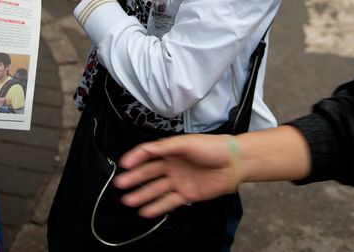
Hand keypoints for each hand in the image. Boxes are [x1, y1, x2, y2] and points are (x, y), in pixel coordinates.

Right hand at [114, 135, 236, 217]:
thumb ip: (165, 147)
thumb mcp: (186, 142)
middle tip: (119, 184)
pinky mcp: (187, 194)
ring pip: (156, 189)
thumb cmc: (212, 147)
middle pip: (149, 173)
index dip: (135, 158)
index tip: (124, 165)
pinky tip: (145, 211)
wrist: (233, 163)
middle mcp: (172, 165)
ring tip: (128, 201)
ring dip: (141, 195)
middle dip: (134, 178)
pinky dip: (156, 207)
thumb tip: (146, 149)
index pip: (148, 154)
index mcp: (170, 150)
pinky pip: (169, 201)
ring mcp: (179, 180)